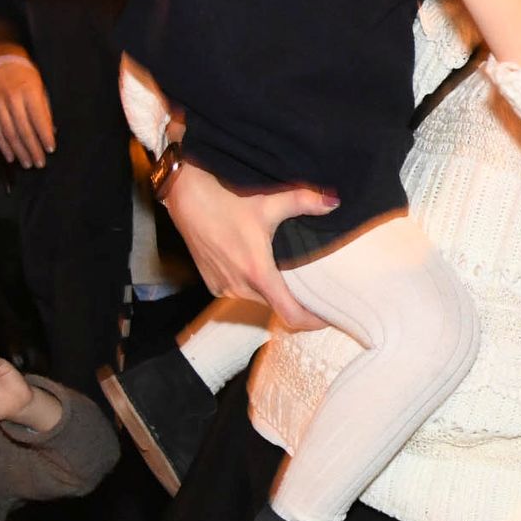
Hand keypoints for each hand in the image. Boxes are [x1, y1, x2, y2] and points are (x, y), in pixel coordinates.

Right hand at [0, 54, 54, 166]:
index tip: (50, 149)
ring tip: (28, 163)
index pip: (38, 118)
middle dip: (33, 148)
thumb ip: (45, 109)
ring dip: (19, 151)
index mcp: (29, 91)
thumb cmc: (24, 76)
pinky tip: (11, 157)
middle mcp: (12, 99)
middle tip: (40, 162)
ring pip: (10, 134)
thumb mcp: (39, 87)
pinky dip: (4, 147)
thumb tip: (51, 132)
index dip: (44, 135)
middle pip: (24, 129)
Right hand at [161, 162, 335, 332]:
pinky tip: (257, 267)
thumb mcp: (268, 202)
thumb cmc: (226, 201)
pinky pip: (240, 292)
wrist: (187, 198)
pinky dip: (252, 286)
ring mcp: (224, 287)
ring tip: (289, 277)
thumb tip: (334, 201)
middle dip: (295, 302)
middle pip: (276, 306)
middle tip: (315, 290)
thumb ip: (304, 201)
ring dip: (272, 292)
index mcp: (258, 274)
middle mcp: (240, 287)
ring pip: (258, 299)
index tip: (328, 316)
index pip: (291, 315)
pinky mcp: (212, 283)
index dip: (313, 321)